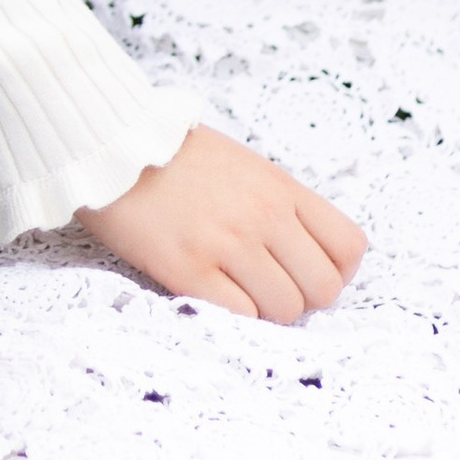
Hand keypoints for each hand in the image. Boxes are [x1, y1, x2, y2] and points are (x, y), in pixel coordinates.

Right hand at [79, 124, 365, 320]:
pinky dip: (235, 317)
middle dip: (301, 299)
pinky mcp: (189, 268)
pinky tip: (212, 294)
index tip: (306, 272)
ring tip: (236, 291)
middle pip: (323, 289)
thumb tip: (304, 252)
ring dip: (265, 311)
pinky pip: (240, 316)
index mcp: (282, 189)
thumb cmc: (174, 156)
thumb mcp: (245, 166)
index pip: (349, 248)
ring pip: (285, 309)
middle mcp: (265, 216)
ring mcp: (229, 243)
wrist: (110, 142)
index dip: (335, 272)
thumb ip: (279, 204)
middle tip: (269, 289)